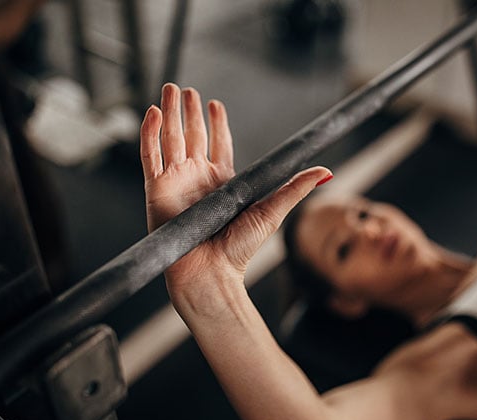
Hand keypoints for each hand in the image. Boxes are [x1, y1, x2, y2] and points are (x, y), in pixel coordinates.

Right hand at [140, 83, 330, 290]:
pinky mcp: (156, 191)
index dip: (217, 124)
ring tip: (171, 88)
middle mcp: (198, 180)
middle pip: (192, 136)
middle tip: (187, 90)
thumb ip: (295, 187)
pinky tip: (155, 111)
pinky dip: (150, 133)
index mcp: (224, 183)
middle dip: (190, 112)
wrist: (212, 274)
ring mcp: (176, 184)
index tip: (215, 104)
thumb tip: (325, 172)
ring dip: (170, 113)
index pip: (219, 145)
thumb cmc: (241, 250)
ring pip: (170, 139)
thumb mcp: (273, 211)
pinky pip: (151, 156)